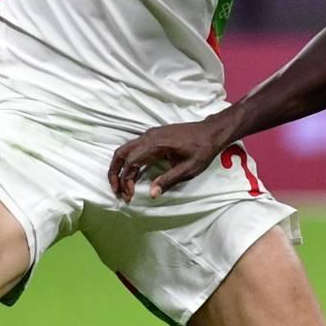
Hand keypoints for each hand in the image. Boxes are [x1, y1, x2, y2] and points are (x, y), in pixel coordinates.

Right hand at [108, 115, 235, 200]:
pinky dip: (127, 161)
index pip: (131, 162)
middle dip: (115, 173)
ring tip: (120, 185)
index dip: (126, 180)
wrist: (211, 132)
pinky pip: (132, 147)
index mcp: (156, 144)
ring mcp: (150, 134)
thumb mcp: (189, 169)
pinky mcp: (153, 136)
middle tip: (116, 191)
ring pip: (124, 149)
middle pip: (121, 153)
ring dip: (119, 167)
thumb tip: (151, 194)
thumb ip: (169, 180)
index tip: (130, 194)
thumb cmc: (202, 150)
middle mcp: (149, 136)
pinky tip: (131, 174)